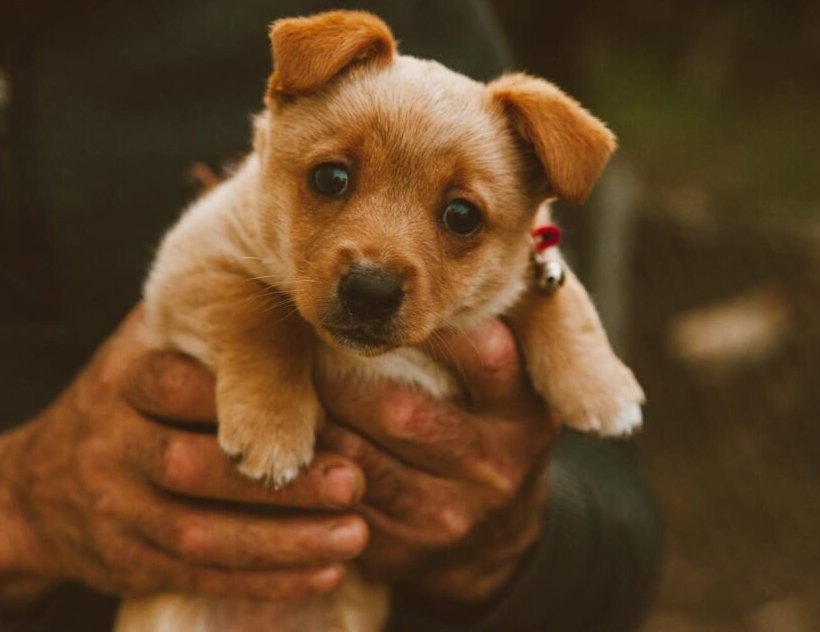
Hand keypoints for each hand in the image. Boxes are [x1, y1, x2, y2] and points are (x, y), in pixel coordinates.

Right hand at [0, 307, 367, 610]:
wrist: (37, 488)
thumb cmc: (129, 402)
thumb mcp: (149, 347)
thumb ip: (209, 324)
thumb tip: (300, 283)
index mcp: (125, 378)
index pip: (180, 385)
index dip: (249, 397)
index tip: (325, 409)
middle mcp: (113, 443)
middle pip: (194, 465)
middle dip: (278, 480)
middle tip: (354, 481)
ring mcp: (115, 508)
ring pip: (199, 532)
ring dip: (283, 540)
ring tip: (354, 535)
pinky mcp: (127, 560)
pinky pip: (199, 575)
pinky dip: (265, 579)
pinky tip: (324, 574)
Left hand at [317, 321, 559, 603]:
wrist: (499, 537)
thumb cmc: (489, 429)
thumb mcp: (511, 390)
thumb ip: (484, 337)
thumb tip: (429, 267)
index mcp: (525, 415)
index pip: (485, 357)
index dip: (432, 325)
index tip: (387, 303)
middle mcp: (495, 468)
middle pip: (405, 412)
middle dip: (347, 379)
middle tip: (310, 342)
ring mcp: (451, 517)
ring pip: (363, 463)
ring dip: (321, 423)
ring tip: (294, 388)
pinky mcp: (407, 552)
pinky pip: (343, 506)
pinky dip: (314, 471)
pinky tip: (301, 441)